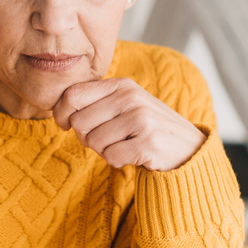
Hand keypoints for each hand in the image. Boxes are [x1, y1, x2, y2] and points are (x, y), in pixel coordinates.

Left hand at [52, 78, 205, 171]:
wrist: (187, 148)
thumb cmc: (145, 128)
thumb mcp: (124, 105)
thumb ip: (96, 102)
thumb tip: (60, 111)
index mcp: (121, 85)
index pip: (73, 95)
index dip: (62, 114)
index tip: (67, 124)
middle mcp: (131, 98)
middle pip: (79, 122)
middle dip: (86, 137)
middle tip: (105, 140)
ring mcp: (141, 119)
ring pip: (94, 142)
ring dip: (104, 151)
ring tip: (123, 146)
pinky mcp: (149, 143)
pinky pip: (111, 157)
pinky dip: (118, 161)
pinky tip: (132, 155)